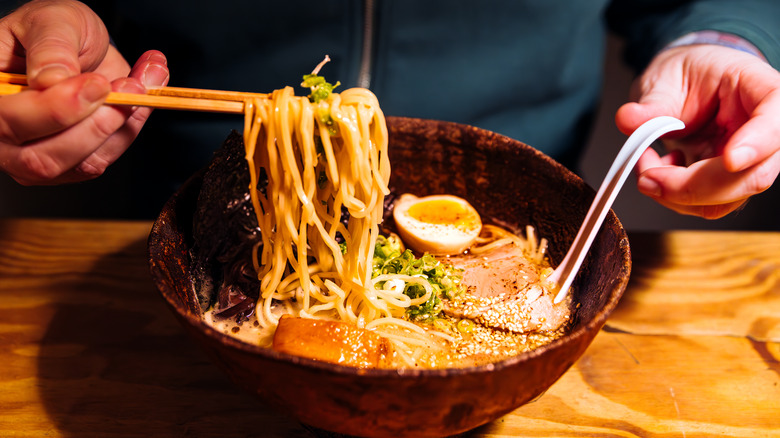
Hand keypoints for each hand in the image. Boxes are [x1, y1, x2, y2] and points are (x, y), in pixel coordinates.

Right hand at [0, 0, 168, 184]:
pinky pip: (106, 157)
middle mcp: (4, 135)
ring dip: (121, 124)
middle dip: (95, 124)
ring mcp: (36, 155)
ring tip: (139, 82)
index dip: (56, 110)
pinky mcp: (74, 163)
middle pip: (43, 158)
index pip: (7, 121)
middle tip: (129, 85)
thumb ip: (51, 48)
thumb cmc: (55, 31)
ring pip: (82, 164)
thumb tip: (51, 80)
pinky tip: (140, 94)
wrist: (80, 45)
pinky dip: (131, 126)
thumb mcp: (51, 21)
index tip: (98, 83)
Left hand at [615, 44, 779, 218]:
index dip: (757, 143)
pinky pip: (704, 204)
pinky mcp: (726, 183)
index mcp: (763, 91)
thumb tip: (629, 118)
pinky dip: (671, 196)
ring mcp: (748, 163)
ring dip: (674, 194)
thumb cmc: (689, 73)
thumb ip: (653, 100)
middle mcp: (765, 133)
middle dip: (694, 186)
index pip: (777, 121)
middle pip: (753, 176)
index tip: (731, 159)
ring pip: (726, 200)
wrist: (684, 85)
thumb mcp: (668, 75)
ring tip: (647, 164)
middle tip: (649, 176)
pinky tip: (659, 169)